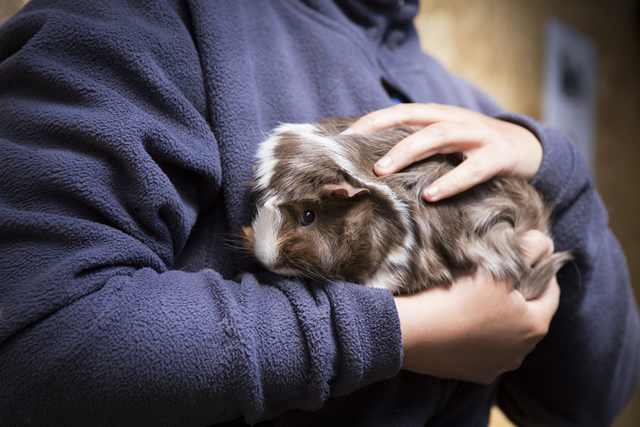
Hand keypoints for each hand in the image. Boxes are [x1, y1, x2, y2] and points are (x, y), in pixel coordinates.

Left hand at [343, 103, 542, 200]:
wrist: (527, 148)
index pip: (397, 112)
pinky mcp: (497, 156)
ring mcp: (476, 135)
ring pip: (437, 136)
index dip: (369, 122)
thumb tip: (371, 169)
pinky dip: (451, 181)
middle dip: (381, 134)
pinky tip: (431, 195)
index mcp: (436, 115)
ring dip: (407, 152)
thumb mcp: (443, 143)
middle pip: (412, 119)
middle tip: (355, 157)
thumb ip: (415, 149)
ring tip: (383, 171)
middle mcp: (453, 119)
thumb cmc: (472, 150)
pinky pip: (473, 169)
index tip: (340, 139)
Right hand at [394, 230, 558, 383]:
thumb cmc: (457, 298)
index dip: (539, 271)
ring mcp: (497, 366)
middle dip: (517, 296)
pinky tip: (461, 322)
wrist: (412, 333)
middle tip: (496, 276)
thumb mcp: (496, 268)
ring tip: (475, 299)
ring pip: (505, 334)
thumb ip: (528, 251)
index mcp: (534, 326)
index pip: (551, 293)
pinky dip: (479, 336)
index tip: (522, 258)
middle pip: (528, 315)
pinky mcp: (474, 373)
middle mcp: (521, 352)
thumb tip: (546, 243)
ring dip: (498, 318)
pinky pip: (484, 350)